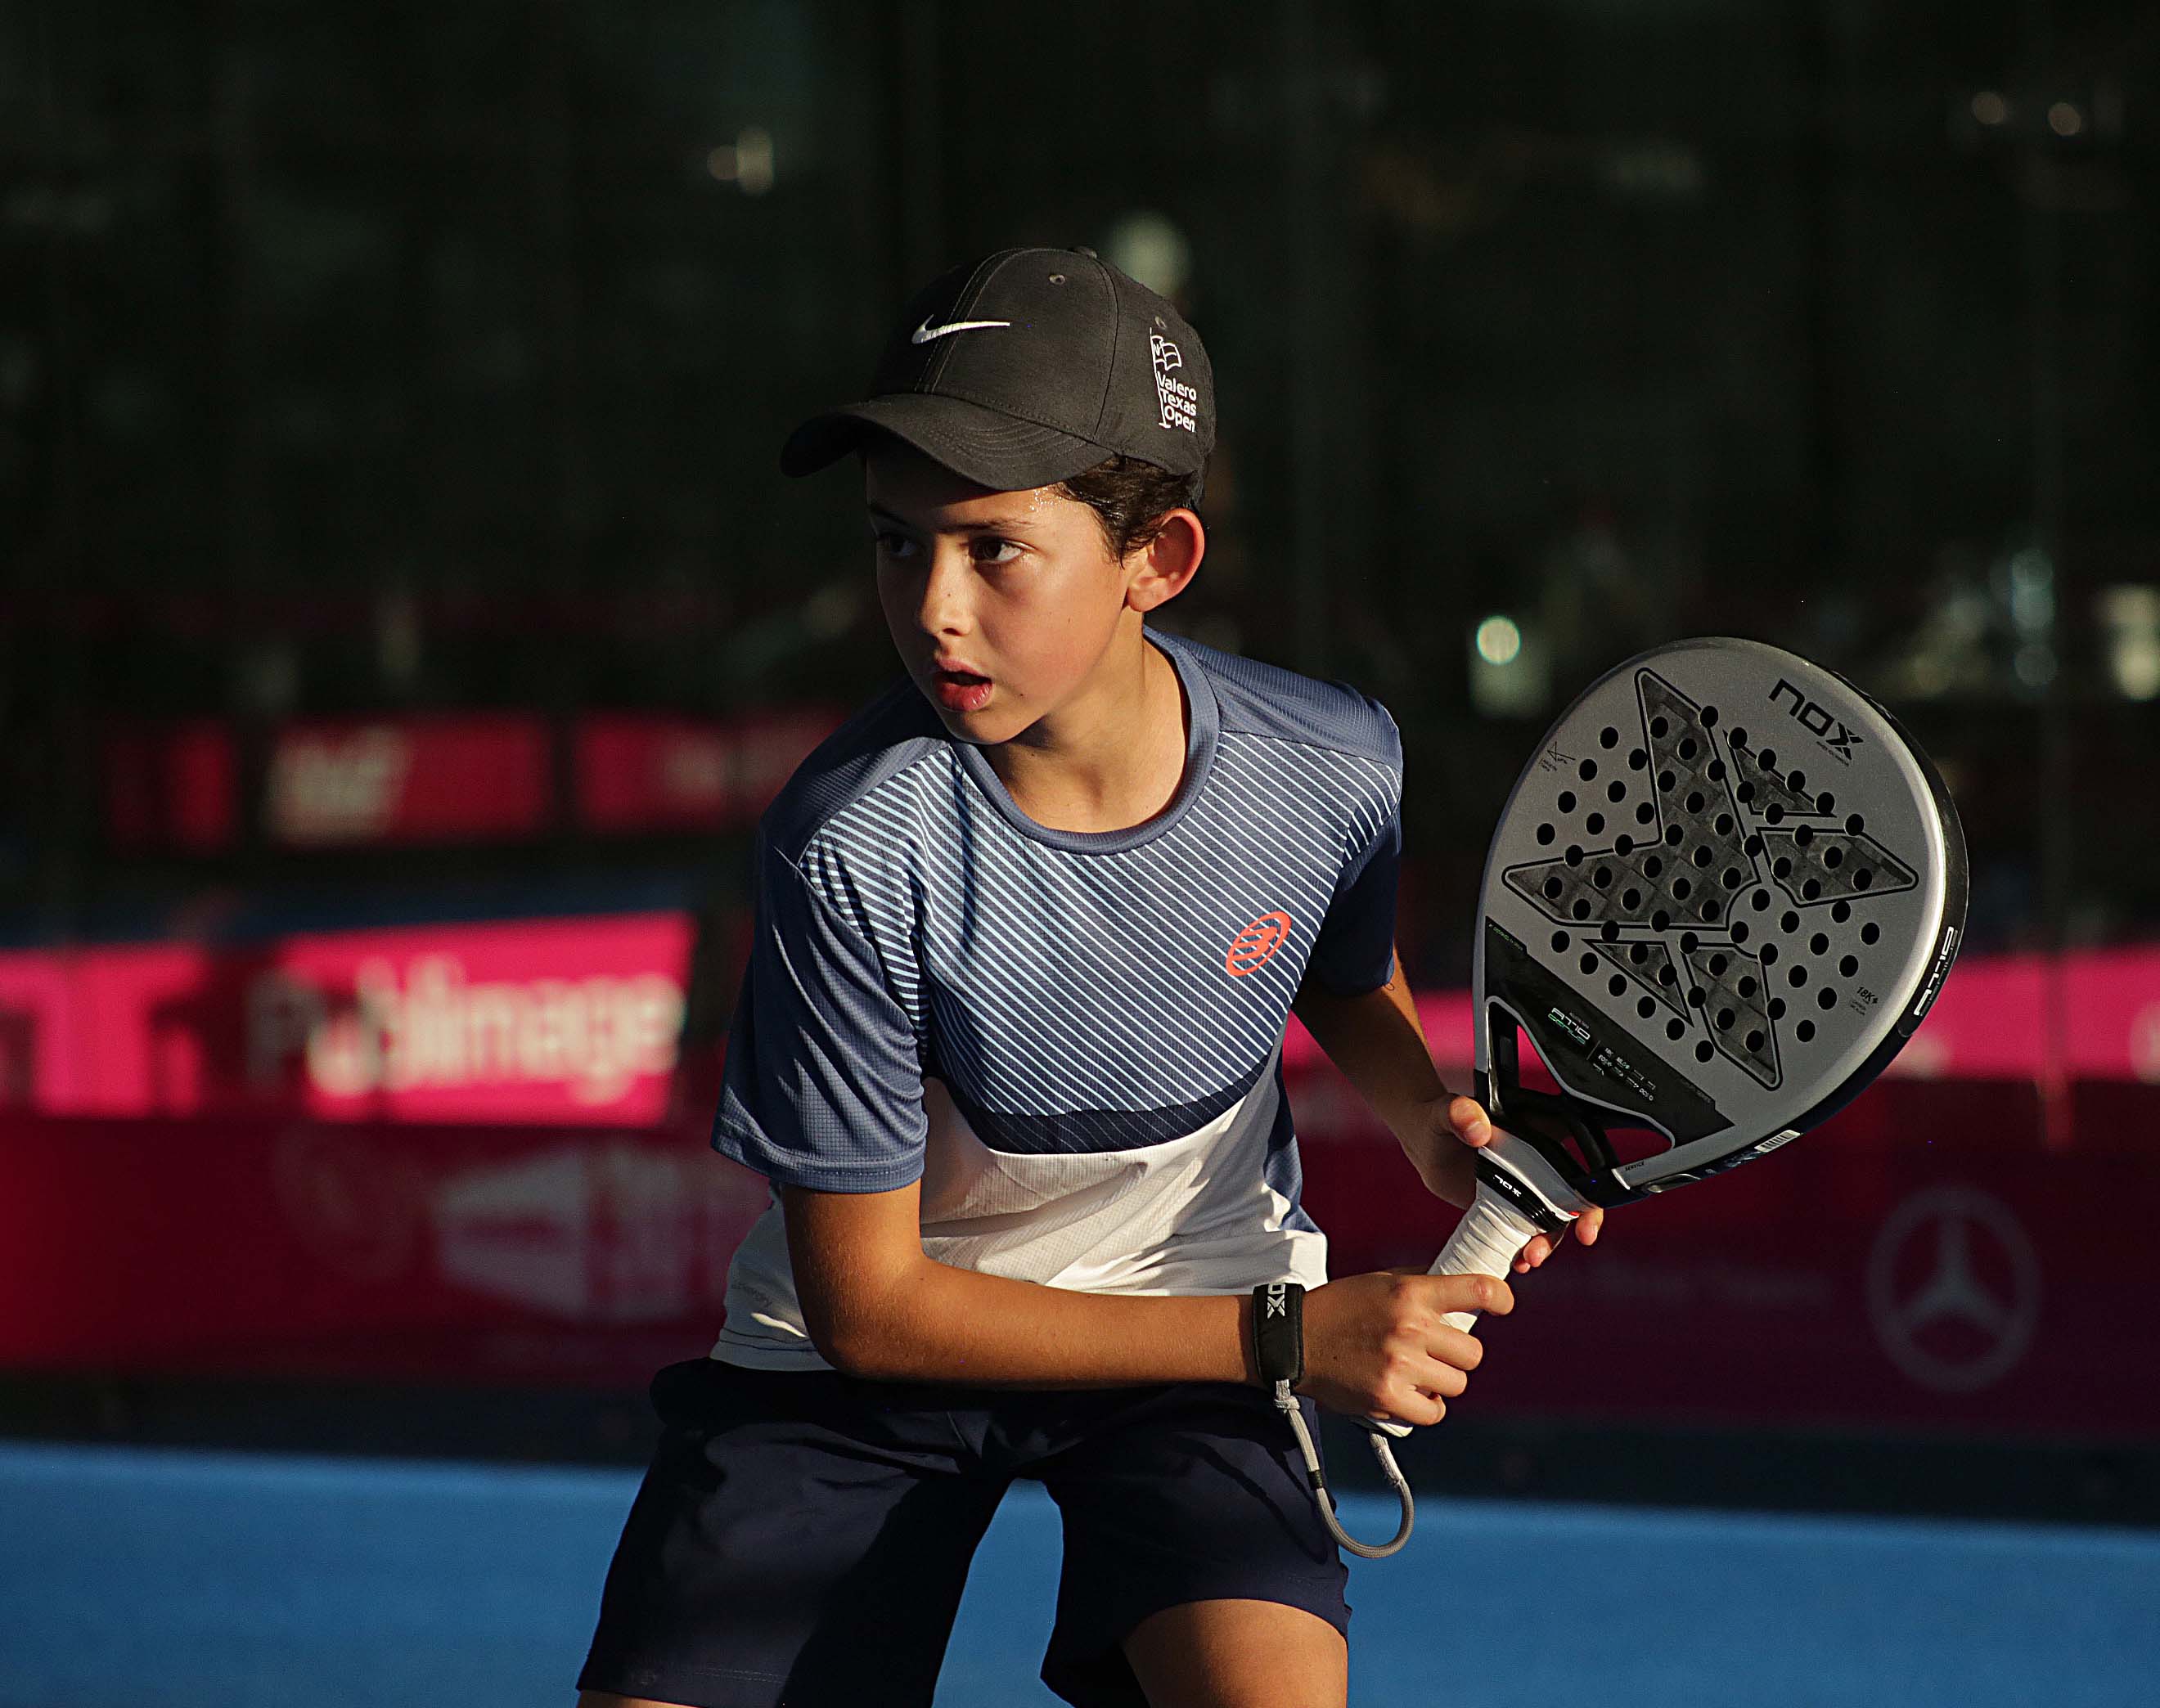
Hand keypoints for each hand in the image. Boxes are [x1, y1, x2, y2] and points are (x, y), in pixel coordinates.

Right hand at [1298, 1268, 1513, 1425]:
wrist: (1296, 1340)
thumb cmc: (1341, 1308)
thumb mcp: (1382, 1281)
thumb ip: (1423, 1285)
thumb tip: (1466, 1291)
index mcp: (1411, 1293)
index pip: (1479, 1291)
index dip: (1501, 1298)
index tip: (1503, 1305)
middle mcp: (1410, 1328)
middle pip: (1473, 1352)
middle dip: (1458, 1354)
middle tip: (1437, 1352)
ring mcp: (1400, 1366)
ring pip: (1457, 1384)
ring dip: (1442, 1382)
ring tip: (1418, 1373)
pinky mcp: (1388, 1398)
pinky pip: (1435, 1412)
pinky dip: (1427, 1407)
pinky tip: (1411, 1394)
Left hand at [1422, 1095, 1605, 1273]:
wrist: (1423, 1145)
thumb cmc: (1439, 1119)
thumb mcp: (1447, 1112)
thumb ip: (1461, 1112)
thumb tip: (1478, 1128)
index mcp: (1536, 1133)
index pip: (1582, 1154)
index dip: (1595, 1181)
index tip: (1589, 1211)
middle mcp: (1539, 1163)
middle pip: (1575, 1195)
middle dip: (1580, 1222)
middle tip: (1570, 1241)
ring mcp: (1527, 1189)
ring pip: (1553, 1221)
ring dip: (1548, 1243)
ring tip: (1528, 1259)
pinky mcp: (1510, 1209)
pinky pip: (1527, 1233)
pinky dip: (1525, 1250)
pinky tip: (1516, 1262)